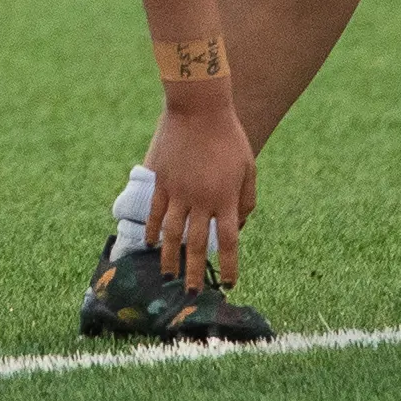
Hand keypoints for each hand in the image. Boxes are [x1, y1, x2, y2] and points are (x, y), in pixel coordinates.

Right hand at [144, 91, 260, 286]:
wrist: (198, 108)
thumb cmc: (228, 136)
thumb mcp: (248, 167)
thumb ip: (246, 200)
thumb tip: (238, 226)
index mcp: (225, 198)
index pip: (228, 242)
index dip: (227, 265)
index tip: (227, 284)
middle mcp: (201, 200)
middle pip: (196, 245)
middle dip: (195, 272)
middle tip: (192, 293)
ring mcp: (178, 191)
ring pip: (172, 234)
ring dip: (169, 258)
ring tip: (168, 276)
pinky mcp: (161, 180)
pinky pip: (155, 212)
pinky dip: (153, 230)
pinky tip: (152, 243)